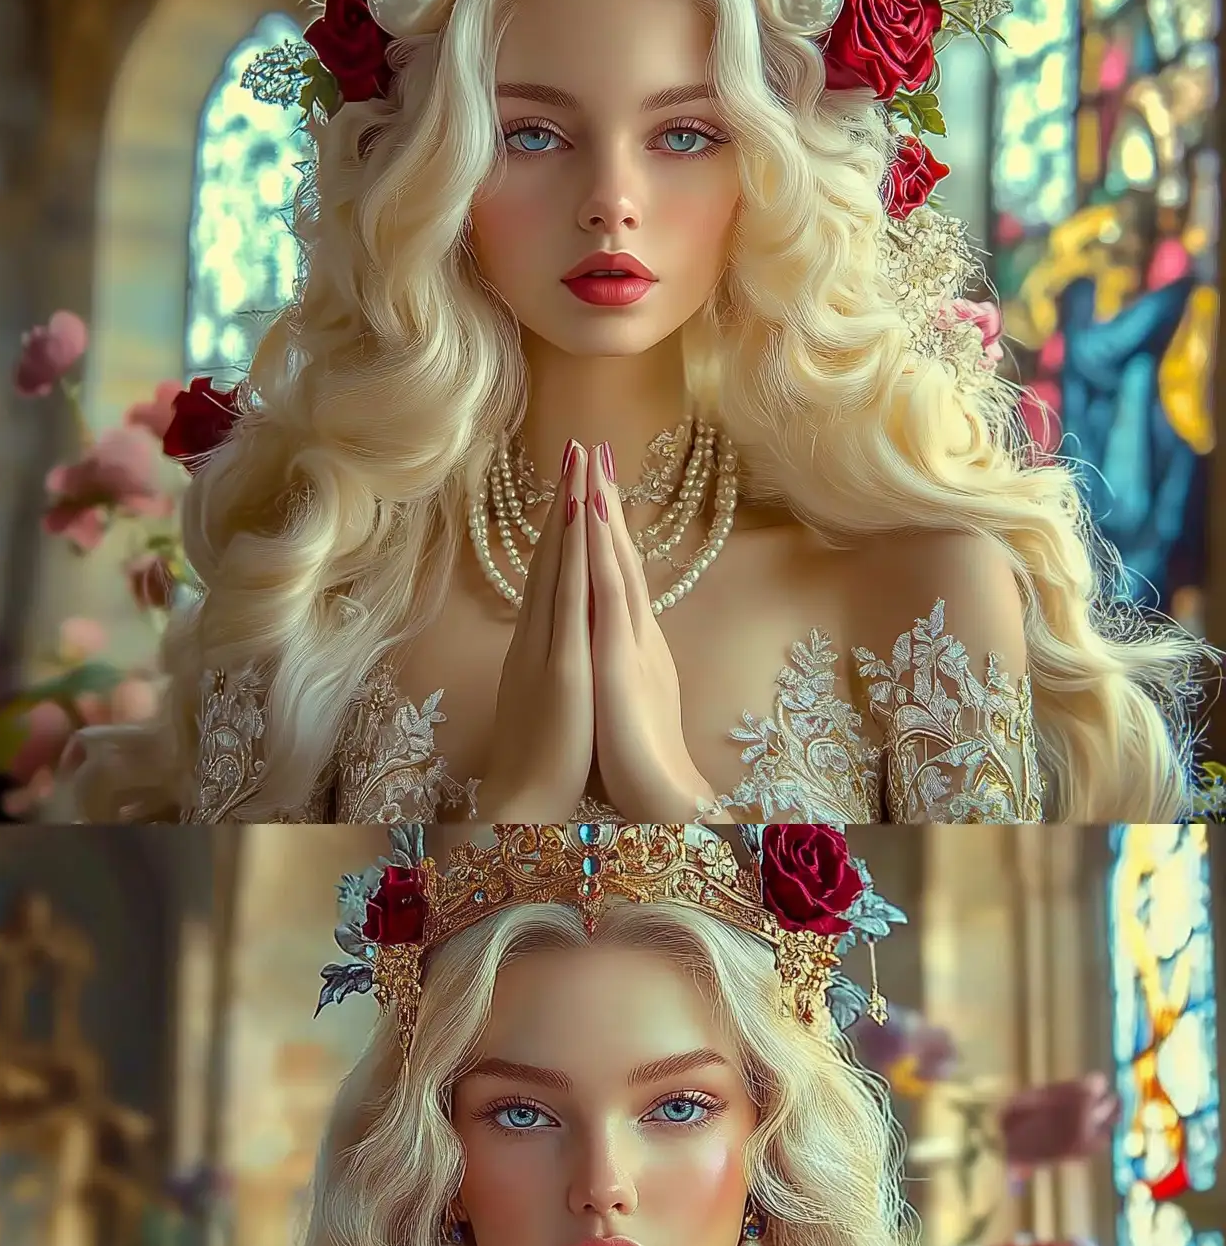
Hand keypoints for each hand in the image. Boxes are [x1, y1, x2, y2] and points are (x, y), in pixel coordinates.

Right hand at [480, 439, 593, 820]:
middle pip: (549, 556)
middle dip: (563, 500)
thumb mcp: (544, 705)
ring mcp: (546, 646)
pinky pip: (568, 598)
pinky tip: (580, 520)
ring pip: (557, 565)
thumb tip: (556, 654)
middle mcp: (535, 636)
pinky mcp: (562, 663)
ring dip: (568, 510)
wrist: (522, 803)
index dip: (558, 528)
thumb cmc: (537, 765)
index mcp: (536, 647)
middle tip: (573, 447)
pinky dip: (573, 554)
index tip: (570, 485)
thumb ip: (548, 672)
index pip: (548, 575)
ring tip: (579, 461)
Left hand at [585, 445, 719, 823]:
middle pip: (615, 555)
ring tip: (591, 464)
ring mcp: (628, 640)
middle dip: (603, 501)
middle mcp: (631, 631)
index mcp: (624, 642)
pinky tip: (592, 521)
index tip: (590, 487)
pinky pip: (609, 594)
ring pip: (614, 562)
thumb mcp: (613, 699)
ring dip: (602, 512)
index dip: (601, 531)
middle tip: (593, 449)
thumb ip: (610, 669)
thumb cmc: (630, 759)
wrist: (655, 795)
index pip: (611, 574)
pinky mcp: (619, 657)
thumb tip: (598, 653)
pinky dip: (600, 553)